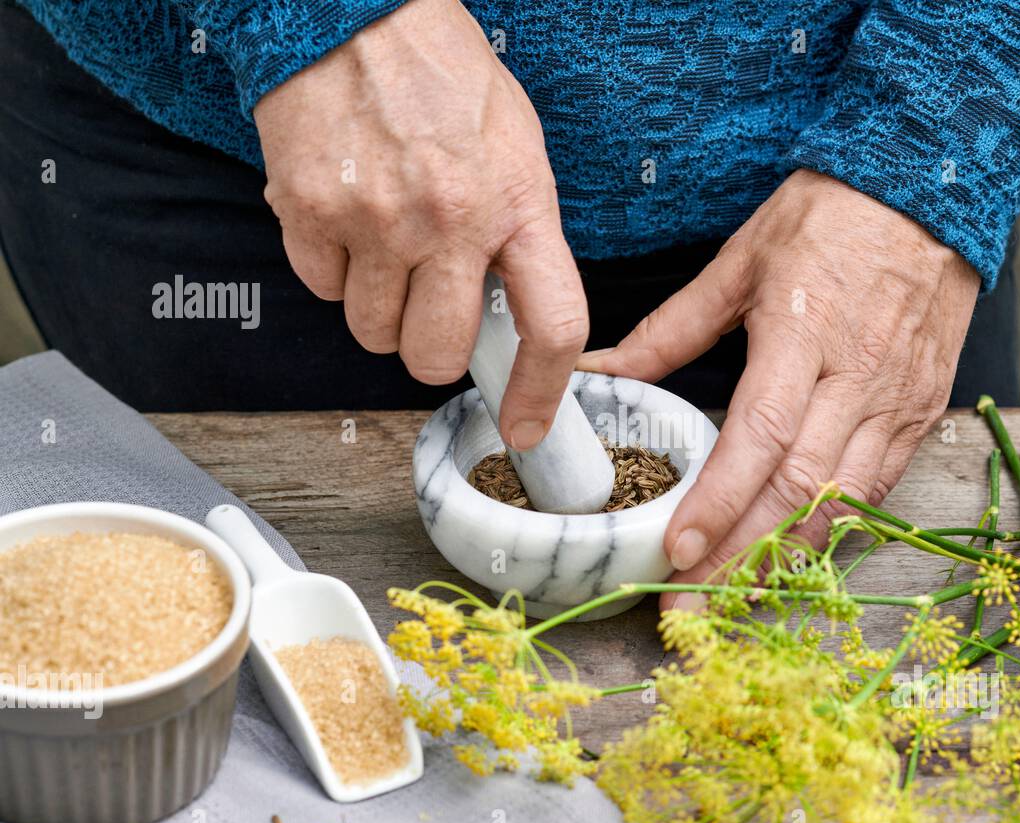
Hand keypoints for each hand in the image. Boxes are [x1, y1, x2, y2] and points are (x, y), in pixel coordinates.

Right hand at [254, 0, 584, 449]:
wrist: (355, 10)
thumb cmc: (442, 74)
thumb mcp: (517, 149)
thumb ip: (519, 235)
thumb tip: (510, 316)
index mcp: (518, 202)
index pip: (551, 324)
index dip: (540, 391)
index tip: (526, 424)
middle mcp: (449, 220)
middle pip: (436, 356)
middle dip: (433, 347)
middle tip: (431, 305)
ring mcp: (375, 220)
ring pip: (372, 333)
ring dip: (380, 307)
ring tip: (388, 241)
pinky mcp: (308, 211)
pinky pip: (322, 290)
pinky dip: (334, 270)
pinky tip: (348, 216)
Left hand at [578, 170, 979, 606]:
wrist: (931, 189)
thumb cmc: (830, 216)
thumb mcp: (740, 260)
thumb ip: (672, 328)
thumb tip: (603, 369)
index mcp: (804, 335)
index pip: (761, 438)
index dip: (721, 501)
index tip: (679, 550)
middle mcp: (858, 379)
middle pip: (801, 488)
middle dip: (744, 555)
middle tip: (692, 604)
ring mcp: (897, 402)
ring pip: (844, 500)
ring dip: (788, 556)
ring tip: (736, 595)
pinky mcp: (921, 412)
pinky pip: (878, 486)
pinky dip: (835, 528)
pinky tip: (796, 555)